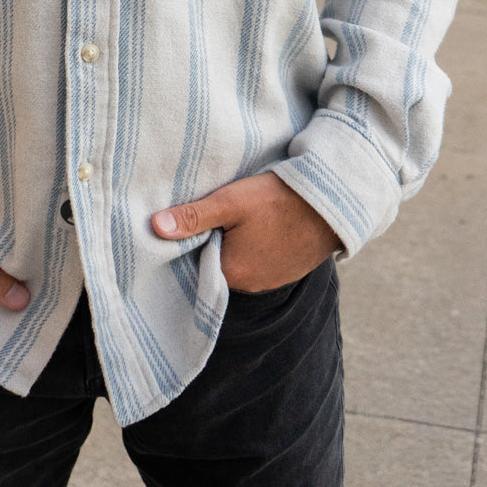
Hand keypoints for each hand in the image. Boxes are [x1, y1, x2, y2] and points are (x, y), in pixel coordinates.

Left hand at [151, 174, 341, 292]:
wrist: (332, 203)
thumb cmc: (278, 201)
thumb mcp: (231, 202)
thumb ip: (194, 217)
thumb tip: (154, 228)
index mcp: (231, 273)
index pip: (194, 261)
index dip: (188, 241)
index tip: (185, 221)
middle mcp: (249, 284)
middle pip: (216, 261)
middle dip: (211, 240)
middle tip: (212, 211)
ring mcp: (270, 279)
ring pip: (239, 259)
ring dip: (234, 242)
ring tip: (236, 216)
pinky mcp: (287, 269)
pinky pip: (259, 259)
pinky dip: (255, 244)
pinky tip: (259, 224)